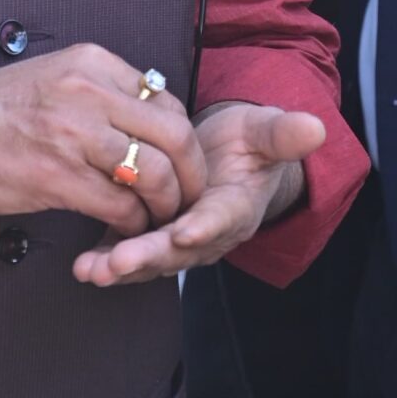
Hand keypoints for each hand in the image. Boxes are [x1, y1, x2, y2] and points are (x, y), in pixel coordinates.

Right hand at [0, 44, 208, 237]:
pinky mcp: (54, 177)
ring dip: (166, 207)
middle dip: (192, 176)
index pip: (166, 100)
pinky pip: (118, 207)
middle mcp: (86, 91)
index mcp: (88, 63)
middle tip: (189, 200)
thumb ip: (97, 92)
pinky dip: (132, 226)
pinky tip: (124, 232)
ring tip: (158, 221)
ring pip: (153, 174)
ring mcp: (71, 134)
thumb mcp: (49, 77)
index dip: (184, 142)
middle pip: (174, 135)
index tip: (182, 167)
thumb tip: (142, 121)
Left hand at [73, 101, 324, 285]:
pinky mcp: (149, 232)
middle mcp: (206, 232)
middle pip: (177, 248)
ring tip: (91, 271)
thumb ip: (283, 135)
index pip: (221, 219)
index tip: (186, 232)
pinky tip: (80, 265)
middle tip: (118, 262)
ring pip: (149, 256)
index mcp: (236, 207)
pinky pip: (126, 248)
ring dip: (120, 265)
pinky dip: (104, 258)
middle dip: (148, 256)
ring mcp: (177, 237)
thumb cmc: (249, 143)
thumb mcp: (266, 133)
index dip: (205, 227)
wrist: (230, 157)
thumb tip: (316, 127)